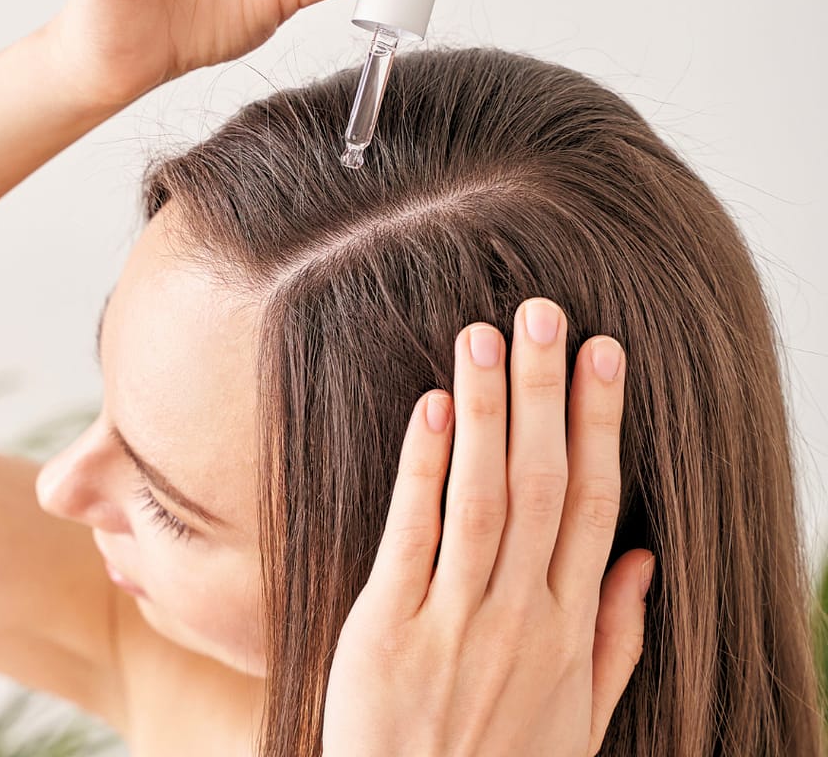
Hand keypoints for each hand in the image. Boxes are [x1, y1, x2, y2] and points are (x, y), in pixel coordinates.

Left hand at [322, 298, 654, 755]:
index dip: (599, 423)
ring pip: (482, 498)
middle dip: (546, 394)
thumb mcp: (578, 719)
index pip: (592, 502)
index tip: (604, 354)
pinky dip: (423, 469)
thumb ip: (616, 638)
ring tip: (485, 336)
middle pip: (541, 484)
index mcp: (568, 628)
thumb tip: (642, 559)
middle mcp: (520, 615)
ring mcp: (453, 620)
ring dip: (488, 413)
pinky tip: (431, 408)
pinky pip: (412, 536)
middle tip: (544, 314)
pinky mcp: (388, 628)